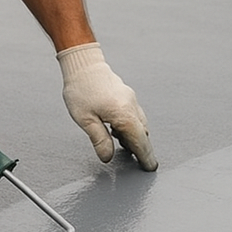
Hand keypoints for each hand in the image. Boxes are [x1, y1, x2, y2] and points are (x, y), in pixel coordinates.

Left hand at [57, 42, 156, 170]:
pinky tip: (118, 130)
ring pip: (139, 124)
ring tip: (124, 147)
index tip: (150, 167)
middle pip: (143, 134)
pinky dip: (131, 126)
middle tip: (140, 162)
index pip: (140, 142)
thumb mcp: (86, 120)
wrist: (82, 63)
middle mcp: (132, 107)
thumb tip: (107, 157)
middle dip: (142, 149)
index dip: (145, 157)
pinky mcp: (126, 95)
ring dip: (136, 137)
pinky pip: (135, 115)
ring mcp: (130, 100)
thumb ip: (99, 140)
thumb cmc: (81, 90)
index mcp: (124, 116)